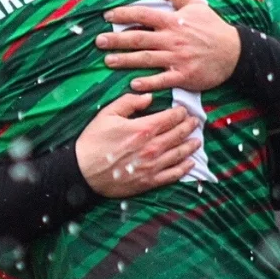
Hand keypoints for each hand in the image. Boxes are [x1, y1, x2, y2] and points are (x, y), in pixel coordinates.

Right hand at [75, 93, 200, 197]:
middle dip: (189, 126)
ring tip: (197, 140)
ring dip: (191, 146)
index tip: (184, 110)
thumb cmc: (93, 141)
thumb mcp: (107, 114)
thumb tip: (149, 97)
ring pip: (180, 154)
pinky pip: (173, 174)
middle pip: (178, 134)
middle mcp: (152, 147)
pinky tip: (190, 163)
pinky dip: (184, 168)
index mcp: (143, 128)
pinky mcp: (149, 181)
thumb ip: (129, 102)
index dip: (180, 113)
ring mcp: (153, 166)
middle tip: (195, 122)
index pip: (171, 118)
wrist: (83, 172)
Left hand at [96, 0, 240, 91]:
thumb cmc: (212, 27)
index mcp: (173, 21)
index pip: (143, 15)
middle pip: (139, 38)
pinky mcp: (184, 76)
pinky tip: (133, 84)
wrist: (234, 52)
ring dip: (125, 60)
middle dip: (117, 39)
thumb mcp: (195, 4)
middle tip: (98, 42)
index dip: (124, 14)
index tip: (107, 16)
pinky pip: (162, 80)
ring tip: (108, 61)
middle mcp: (172, 39)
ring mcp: (177, 58)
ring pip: (146, 59)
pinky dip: (148, 82)